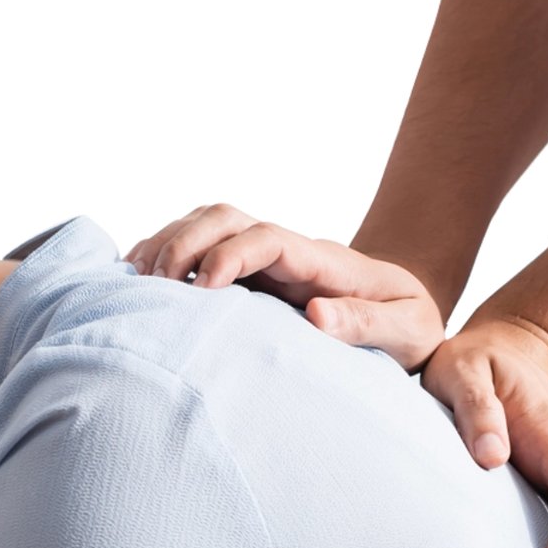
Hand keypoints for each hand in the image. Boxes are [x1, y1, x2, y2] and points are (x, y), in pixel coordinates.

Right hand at [123, 204, 444, 370]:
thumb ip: (368, 323)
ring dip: (167, 243)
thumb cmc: (409, 326)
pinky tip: (138, 277)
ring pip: (206, 224)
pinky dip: (164, 252)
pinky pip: (199, 245)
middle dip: (185, 242)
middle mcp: (286, 251)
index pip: (267, 239)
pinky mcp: (248, 274)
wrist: (408, 315)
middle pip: (225, 217)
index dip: (228, 255)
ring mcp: (264, 259)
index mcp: (322, 262)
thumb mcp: (408, 330)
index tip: (202, 290)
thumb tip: (317, 314)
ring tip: (137, 281)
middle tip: (158, 285)